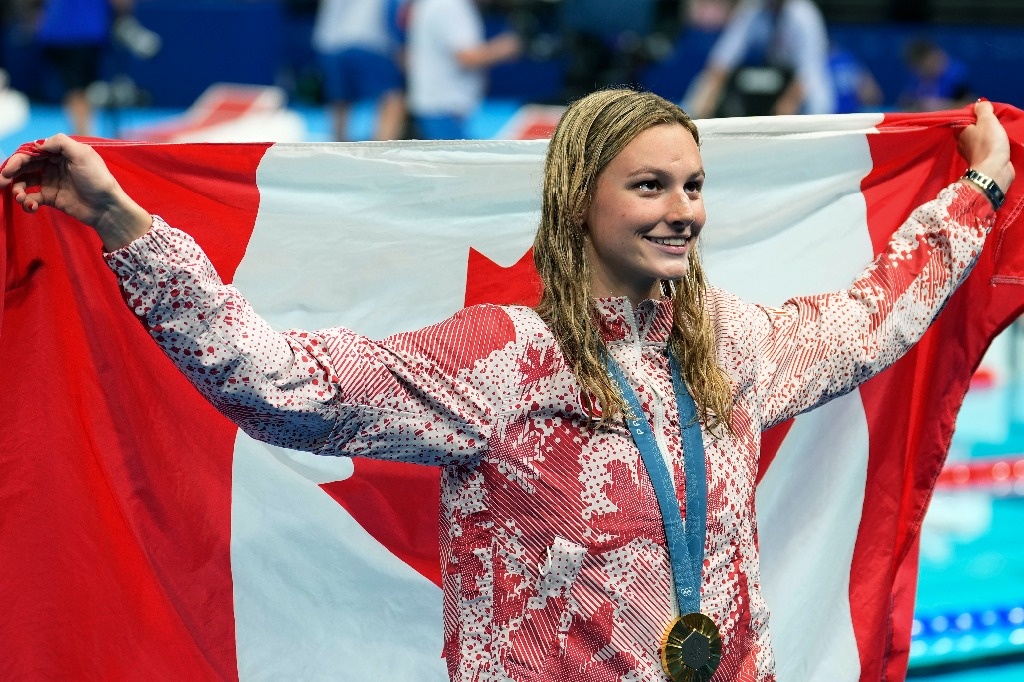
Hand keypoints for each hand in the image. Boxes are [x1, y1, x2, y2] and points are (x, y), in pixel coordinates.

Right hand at [0, 134, 151, 249]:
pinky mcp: (51, 198)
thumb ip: (60, 143)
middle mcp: (54, 165)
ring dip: (17, 189)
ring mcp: (51, 181)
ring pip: (24, 182)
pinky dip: (27, 202)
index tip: (9, 169)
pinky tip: (30, 206)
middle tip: (3, 180)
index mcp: (61, 152)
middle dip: (11, 172)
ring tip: (19, 197)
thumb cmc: (98, 180)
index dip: (18, 158)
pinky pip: (31, 198)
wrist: (107, 208)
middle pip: (25, 165)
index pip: (32, 151)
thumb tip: (37, 143)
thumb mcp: (83, 154)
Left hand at [958, 100, 1014, 192]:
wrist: (993, 170)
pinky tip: (999, 142)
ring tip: (999, 130)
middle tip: (996, 120)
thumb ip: (982, 110)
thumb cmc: (989, 143)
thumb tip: (979, 104)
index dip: (976, 113)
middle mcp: (962, 142)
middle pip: (972, 128)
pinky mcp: (980, 160)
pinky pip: (985, 148)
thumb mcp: (986, 120)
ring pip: (979, 138)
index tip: (988, 112)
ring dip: (989, 134)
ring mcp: (970, 152)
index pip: (964, 117)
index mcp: (960, 131)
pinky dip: (991, 144)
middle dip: (983, 124)